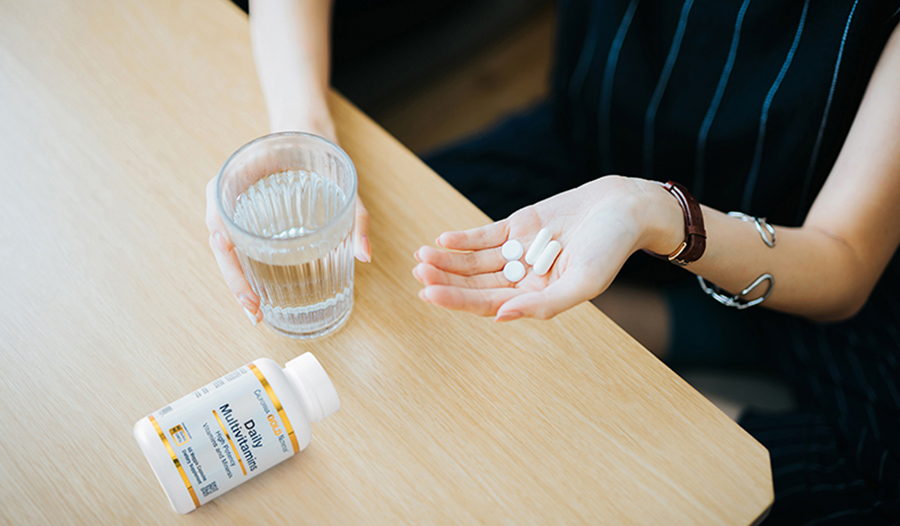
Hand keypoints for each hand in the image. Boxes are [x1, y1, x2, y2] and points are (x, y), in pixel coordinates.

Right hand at [205, 123, 371, 324]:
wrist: (304, 124)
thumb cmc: (315, 148)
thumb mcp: (340, 180)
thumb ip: (355, 216)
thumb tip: (365, 256)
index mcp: (233, 180)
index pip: (220, 232)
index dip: (232, 271)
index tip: (251, 299)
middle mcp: (226, 194)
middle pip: (220, 248)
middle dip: (235, 284)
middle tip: (255, 313)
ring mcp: (232, 204)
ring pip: (226, 250)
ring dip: (236, 280)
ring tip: (256, 311)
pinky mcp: (244, 213)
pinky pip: (237, 242)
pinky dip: (243, 267)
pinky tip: (258, 292)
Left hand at [412, 176, 680, 320]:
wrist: (626, 207)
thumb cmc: (611, 249)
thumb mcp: (584, 282)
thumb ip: (545, 305)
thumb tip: (500, 317)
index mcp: (538, 297)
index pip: (488, 304)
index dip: (457, 300)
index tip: (428, 293)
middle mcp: (525, 278)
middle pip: (476, 283)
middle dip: (446, 279)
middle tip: (419, 273)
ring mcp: (520, 252)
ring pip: (476, 261)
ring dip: (449, 260)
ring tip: (422, 257)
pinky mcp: (519, 226)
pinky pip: (486, 236)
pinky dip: (464, 239)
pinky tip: (443, 240)